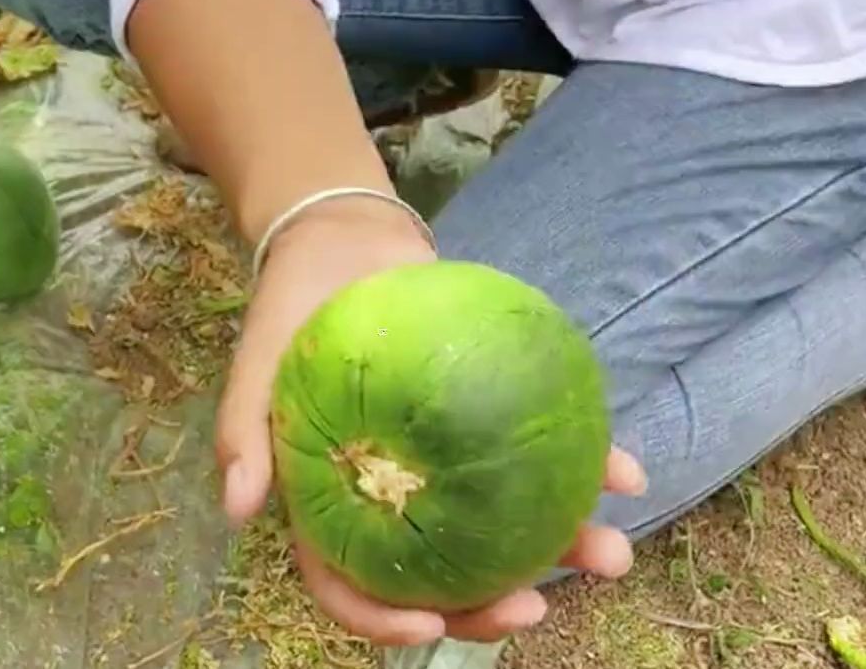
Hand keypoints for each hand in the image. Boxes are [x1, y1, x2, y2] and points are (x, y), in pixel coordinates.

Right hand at [214, 197, 647, 645]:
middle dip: (491, 601)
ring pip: (503, 521)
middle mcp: (397, 494)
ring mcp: (448, 458)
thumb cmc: (291, 308)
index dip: (383, 617)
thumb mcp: (257, 363)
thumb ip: (245, 431)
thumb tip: (238, 509)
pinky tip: (626, 472)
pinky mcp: (488, 415)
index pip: (349, 581)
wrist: (346, 242)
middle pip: (440, 572)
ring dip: (560, 544)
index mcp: (334, 502)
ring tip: (611, 554)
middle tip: (537, 602)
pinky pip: (538, 447)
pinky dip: (586, 463)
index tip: (432, 623)